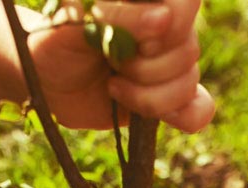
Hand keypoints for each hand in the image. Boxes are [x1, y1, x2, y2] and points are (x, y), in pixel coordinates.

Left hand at [31, 0, 214, 131]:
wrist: (47, 83)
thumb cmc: (55, 42)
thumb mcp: (74, 23)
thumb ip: (116, 17)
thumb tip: (164, 20)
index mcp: (149, 0)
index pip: (186, 4)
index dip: (166, 29)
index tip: (132, 42)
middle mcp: (167, 27)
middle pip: (188, 49)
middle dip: (144, 67)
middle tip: (109, 61)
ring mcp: (171, 63)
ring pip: (188, 82)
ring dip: (146, 95)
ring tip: (112, 85)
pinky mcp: (171, 97)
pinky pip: (200, 109)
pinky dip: (183, 116)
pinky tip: (151, 112)